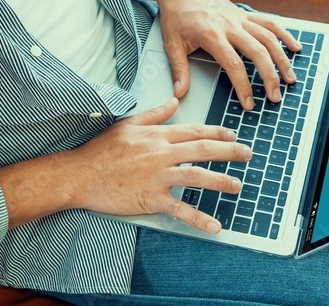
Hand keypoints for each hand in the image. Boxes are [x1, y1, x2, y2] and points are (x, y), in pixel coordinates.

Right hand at [65, 99, 251, 233]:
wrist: (79, 174)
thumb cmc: (100, 150)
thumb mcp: (127, 124)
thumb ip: (154, 114)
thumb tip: (174, 102)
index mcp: (157, 135)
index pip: (194, 131)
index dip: (217, 133)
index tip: (233, 136)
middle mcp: (161, 153)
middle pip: (202, 150)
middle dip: (229, 152)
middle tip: (248, 154)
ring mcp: (157, 176)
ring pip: (197, 176)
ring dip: (221, 181)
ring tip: (237, 186)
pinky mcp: (150, 198)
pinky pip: (180, 208)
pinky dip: (199, 218)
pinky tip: (215, 226)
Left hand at [156, 0, 302, 109]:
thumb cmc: (175, 16)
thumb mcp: (171, 43)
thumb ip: (178, 69)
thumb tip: (180, 93)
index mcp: (211, 35)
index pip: (233, 64)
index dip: (244, 86)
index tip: (249, 103)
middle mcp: (229, 25)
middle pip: (257, 52)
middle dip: (269, 76)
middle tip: (275, 96)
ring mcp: (239, 18)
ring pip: (268, 38)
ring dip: (282, 59)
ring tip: (290, 78)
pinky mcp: (244, 13)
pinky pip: (269, 23)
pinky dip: (284, 35)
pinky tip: (295, 47)